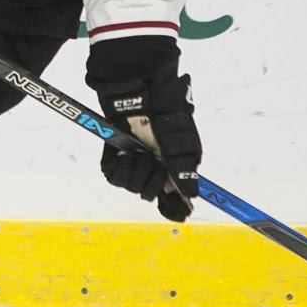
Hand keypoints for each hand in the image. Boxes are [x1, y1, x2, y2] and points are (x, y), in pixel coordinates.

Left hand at [94, 73, 201, 221]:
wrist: (141, 92)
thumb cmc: (166, 113)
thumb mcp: (181, 142)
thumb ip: (184, 171)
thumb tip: (194, 197)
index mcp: (171, 165)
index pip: (172, 197)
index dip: (173, 207)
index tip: (178, 213)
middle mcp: (152, 166)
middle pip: (149, 195)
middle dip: (153, 183)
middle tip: (157, 165)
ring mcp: (132, 162)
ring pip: (131, 186)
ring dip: (137, 171)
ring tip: (141, 153)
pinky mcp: (113, 156)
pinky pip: (113, 176)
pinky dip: (120, 167)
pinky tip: (126, 154)